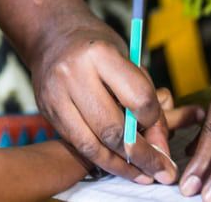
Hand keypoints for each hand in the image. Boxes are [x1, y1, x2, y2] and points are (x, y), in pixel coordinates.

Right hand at [31, 15, 178, 184]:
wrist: (51, 35)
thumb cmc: (97, 47)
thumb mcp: (126, 59)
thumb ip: (143, 97)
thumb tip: (159, 145)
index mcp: (99, 54)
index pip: (138, 99)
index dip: (156, 122)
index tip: (163, 133)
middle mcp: (73, 73)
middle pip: (113, 128)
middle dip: (143, 155)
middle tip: (163, 171)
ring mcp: (56, 94)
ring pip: (93, 144)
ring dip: (122, 165)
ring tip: (143, 175)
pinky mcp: (47, 110)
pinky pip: (78, 144)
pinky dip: (102, 159)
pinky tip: (120, 165)